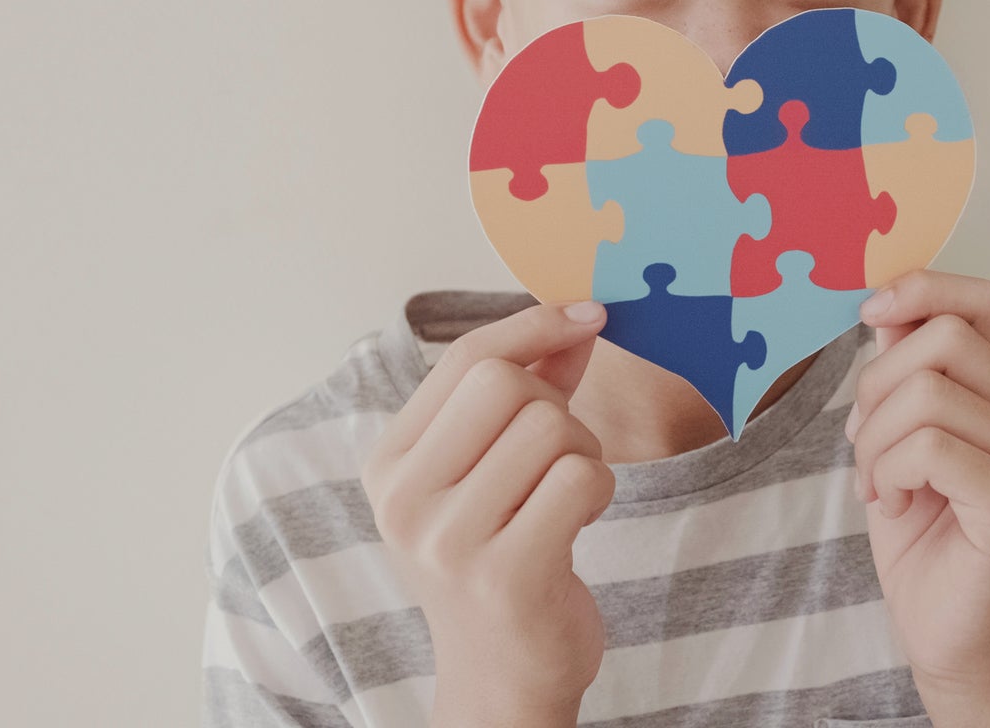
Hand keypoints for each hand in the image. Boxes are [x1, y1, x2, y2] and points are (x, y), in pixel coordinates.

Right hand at [362, 299, 615, 726]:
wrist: (501, 675)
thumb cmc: (502, 555)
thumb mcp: (493, 467)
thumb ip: (531, 387)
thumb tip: (577, 318)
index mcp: (389, 463)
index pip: (465, 357)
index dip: (533, 325)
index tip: (586, 314)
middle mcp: (405, 500)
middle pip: (507, 384)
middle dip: (556, 407)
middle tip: (558, 457)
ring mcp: (450, 542)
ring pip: (553, 428)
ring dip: (583, 454)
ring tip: (564, 497)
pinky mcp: (506, 575)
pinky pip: (582, 479)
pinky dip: (600, 492)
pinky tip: (577, 525)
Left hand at [846, 269, 989, 720]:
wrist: (950, 638)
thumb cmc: (927, 538)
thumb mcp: (901, 437)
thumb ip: (904, 372)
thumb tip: (885, 305)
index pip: (981, 300)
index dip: (922, 288)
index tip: (869, 310)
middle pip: (944, 337)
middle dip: (877, 383)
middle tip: (864, 442)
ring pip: (927, 393)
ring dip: (876, 440)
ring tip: (881, 483)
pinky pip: (928, 447)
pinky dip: (890, 473)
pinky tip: (897, 504)